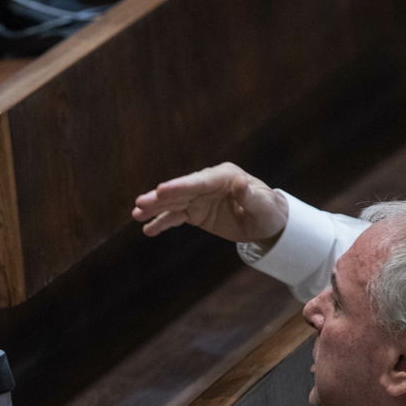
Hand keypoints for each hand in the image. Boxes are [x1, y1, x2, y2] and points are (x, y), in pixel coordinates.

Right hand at [131, 162, 287, 243]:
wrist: (267, 224)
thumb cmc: (269, 211)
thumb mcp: (264, 205)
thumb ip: (250, 195)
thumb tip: (240, 183)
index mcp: (224, 176)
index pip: (199, 182)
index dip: (180, 186)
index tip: (161, 190)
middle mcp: (207, 184)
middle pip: (181, 191)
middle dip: (160, 198)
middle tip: (140, 203)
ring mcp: (199, 198)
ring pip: (173, 203)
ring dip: (155, 209)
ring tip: (136, 214)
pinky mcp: (195, 212)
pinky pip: (176, 217)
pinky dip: (162, 223)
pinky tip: (148, 229)